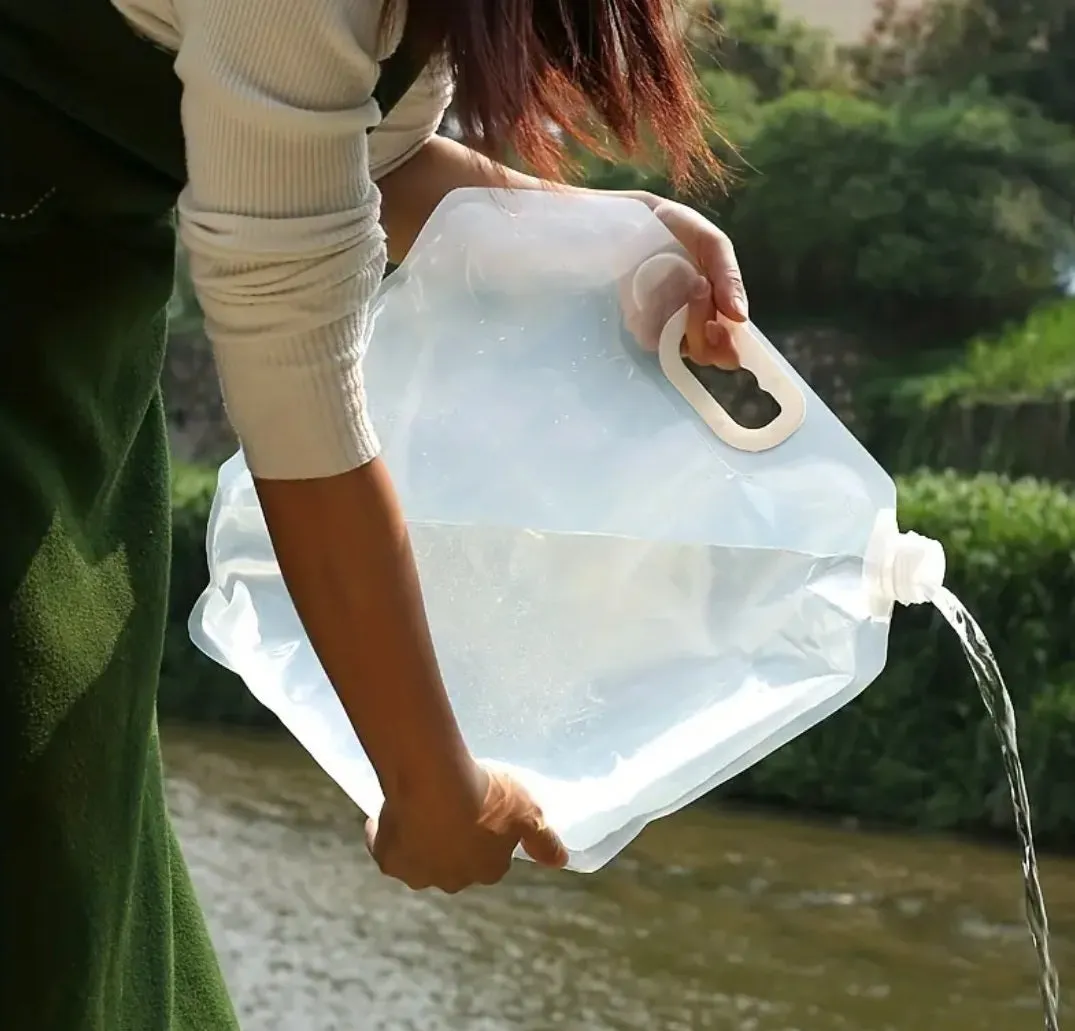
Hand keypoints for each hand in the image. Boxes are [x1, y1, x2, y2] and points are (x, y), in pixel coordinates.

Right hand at [365, 763, 568, 892]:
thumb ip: (543, 839)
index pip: (491, 860)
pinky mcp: (389, 860)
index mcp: (487, 870)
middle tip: (449, 810)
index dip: (486, 837)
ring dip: (420, 842)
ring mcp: (419, 873)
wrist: (435, 785)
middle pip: (453, 864)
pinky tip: (385, 815)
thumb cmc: (486, 795)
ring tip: (418, 810)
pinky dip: (383, 835)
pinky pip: (385, 848)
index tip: (480, 815)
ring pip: (419, 860)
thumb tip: (561, 861)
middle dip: (452, 844)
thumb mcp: (527, 811)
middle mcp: (453, 880)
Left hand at [621, 197, 747, 370]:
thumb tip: (741, 316)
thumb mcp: (713, 244)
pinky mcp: (640, 325)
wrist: (637, 219)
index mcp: (719, 311)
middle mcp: (694, 325)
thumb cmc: (680, 230)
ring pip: (679, 348)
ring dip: (682, 320)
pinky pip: (651, 339)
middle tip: (700, 287)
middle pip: (704, 353)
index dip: (727, 348)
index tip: (718, 326)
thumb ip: (730, 277)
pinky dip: (654, 319)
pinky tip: (653, 292)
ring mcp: (666, 328)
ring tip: (679, 281)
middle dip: (703, 327)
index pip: (729, 349)